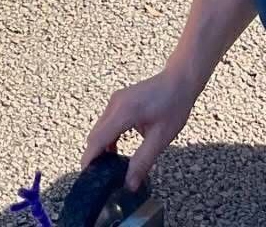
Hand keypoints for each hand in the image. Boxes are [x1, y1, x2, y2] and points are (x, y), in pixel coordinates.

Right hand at [83, 68, 195, 190]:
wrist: (178, 80)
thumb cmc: (173, 106)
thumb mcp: (161, 138)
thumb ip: (143, 161)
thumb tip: (130, 184)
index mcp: (124, 112)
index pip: (98, 139)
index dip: (90, 159)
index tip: (87, 178)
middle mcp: (115, 104)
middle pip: (95, 135)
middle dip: (94, 156)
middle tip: (101, 179)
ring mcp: (115, 100)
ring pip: (100, 129)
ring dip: (101, 147)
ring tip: (109, 169)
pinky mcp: (119, 101)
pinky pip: (106, 122)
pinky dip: (107, 138)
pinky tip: (116, 151)